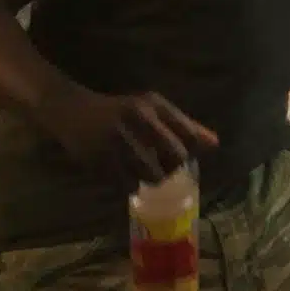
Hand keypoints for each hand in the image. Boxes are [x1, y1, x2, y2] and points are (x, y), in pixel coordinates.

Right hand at [46, 85, 218, 185]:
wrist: (73, 111)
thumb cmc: (120, 110)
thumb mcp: (152, 109)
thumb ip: (184, 125)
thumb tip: (216, 145)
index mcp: (152, 105)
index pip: (188, 135)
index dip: (192, 153)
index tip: (185, 158)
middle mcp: (136, 119)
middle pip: (174, 158)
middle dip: (173, 169)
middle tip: (165, 168)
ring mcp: (117, 141)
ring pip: (151, 175)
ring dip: (153, 179)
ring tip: (146, 172)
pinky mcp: (100, 161)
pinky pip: (127, 185)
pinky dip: (131, 185)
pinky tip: (126, 175)